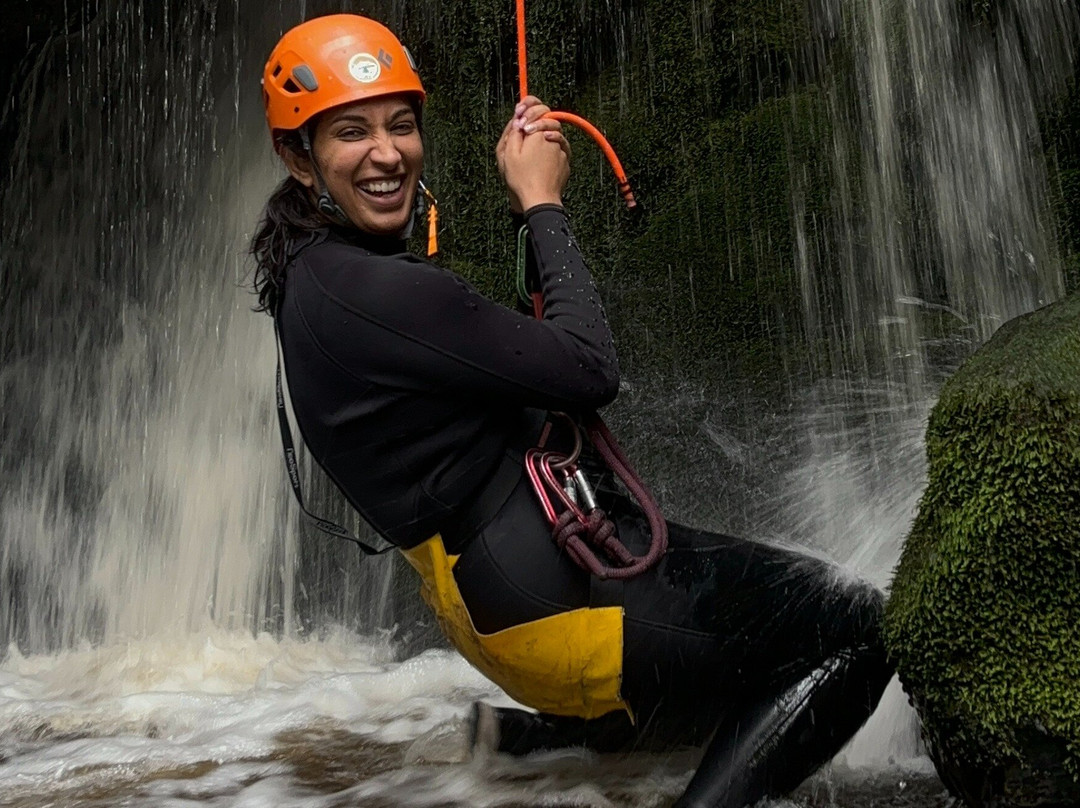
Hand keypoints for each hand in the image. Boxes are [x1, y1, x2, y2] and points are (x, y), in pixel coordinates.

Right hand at [496, 96, 570, 212]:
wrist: (540, 199)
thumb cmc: (522, 179)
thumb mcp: (508, 154)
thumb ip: (514, 132)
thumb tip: (518, 119)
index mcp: (538, 133)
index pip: (538, 109)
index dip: (528, 109)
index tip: (520, 115)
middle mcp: (553, 138)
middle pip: (548, 120)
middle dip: (537, 121)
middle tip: (525, 129)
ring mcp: (562, 150)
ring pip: (554, 134)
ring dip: (544, 135)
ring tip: (532, 147)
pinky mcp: (565, 162)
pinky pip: (559, 149)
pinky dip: (551, 149)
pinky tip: (542, 159)